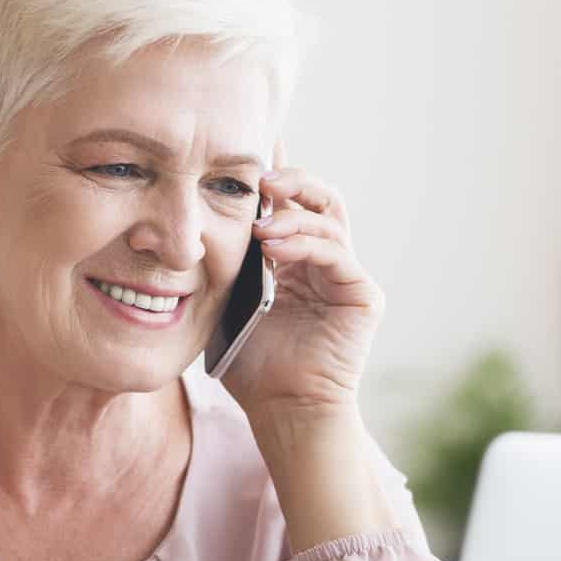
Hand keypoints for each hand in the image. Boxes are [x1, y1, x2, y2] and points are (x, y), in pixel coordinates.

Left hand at [218, 145, 384, 422]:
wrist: (282, 411)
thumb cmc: (252, 366)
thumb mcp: (228, 302)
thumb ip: (225, 261)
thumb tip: (196, 218)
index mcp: (295, 259)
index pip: (290, 203)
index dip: (275, 174)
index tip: (247, 150)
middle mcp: (326, 261)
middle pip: (319, 199)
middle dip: (291, 180)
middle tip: (260, 177)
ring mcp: (347, 276)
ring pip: (329, 220)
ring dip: (293, 214)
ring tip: (261, 223)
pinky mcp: (363, 296)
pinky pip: (338, 255)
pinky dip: (307, 244)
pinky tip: (275, 247)